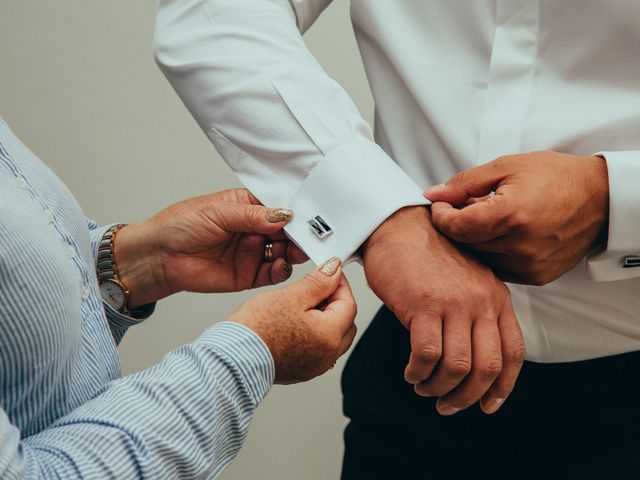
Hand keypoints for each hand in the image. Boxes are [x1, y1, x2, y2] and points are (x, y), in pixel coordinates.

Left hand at [115, 188, 307, 307]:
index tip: (312, 214)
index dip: (296, 210)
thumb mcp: (218, 212)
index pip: (280, 207)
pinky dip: (282, 270)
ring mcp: (253, 252)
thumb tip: (284, 215)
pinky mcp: (249, 274)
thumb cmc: (180, 225)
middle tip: (309, 236)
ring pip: (285, 252)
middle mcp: (255, 229)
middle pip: (288, 231)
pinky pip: (273, 273)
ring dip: (294, 251)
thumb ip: (253, 216)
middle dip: (300, 233)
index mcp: (249, 206)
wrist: (159, 257)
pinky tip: (281, 265)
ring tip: (295, 250)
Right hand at [229, 258, 357, 383]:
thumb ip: (318, 282)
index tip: (330, 273)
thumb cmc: (257, 329)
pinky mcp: (302, 371)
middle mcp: (327, 356)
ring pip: (333, 337)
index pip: (349, 304)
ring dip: (326, 318)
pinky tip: (295, 323)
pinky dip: (315, 334)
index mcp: (329, 336)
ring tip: (303, 305)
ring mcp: (315, 366)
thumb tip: (334, 271)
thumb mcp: (291, 296)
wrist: (233, 357)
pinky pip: (319, 349)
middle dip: (336, 302)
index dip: (340, 284)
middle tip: (317, 287)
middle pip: (345, 323)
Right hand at [362, 206, 524, 414]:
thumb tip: (471, 363)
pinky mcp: (423, 304)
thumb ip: (477, 314)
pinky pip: (426, 354)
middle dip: (467, 397)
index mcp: (496, 297)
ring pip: (457, 366)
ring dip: (438, 387)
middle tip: (447, 406)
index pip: (512, 354)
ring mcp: (453, 303)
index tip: (488, 405)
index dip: (502, 387)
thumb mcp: (468, 281)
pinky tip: (410, 371)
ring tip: (423, 386)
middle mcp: (481, 301)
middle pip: (486, 367)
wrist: (398, 227)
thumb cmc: (428, 256)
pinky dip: (418, 372)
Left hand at [425, 152, 608, 284]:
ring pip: (478, 259)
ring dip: (474, 240)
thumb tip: (432, 194)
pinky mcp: (536, 277)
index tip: (442, 204)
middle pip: (465, 244)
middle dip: (457, 225)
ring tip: (487, 218)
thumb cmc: (554, 176)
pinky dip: (492, 253)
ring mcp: (529, 265)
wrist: (599, 197)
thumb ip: (464, 183)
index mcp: (511, 215)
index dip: (441, 216)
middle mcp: (520, 246)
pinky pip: (497, 269)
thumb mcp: (506, 167)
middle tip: (464, 206)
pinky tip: (500, 234)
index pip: (456, 228)